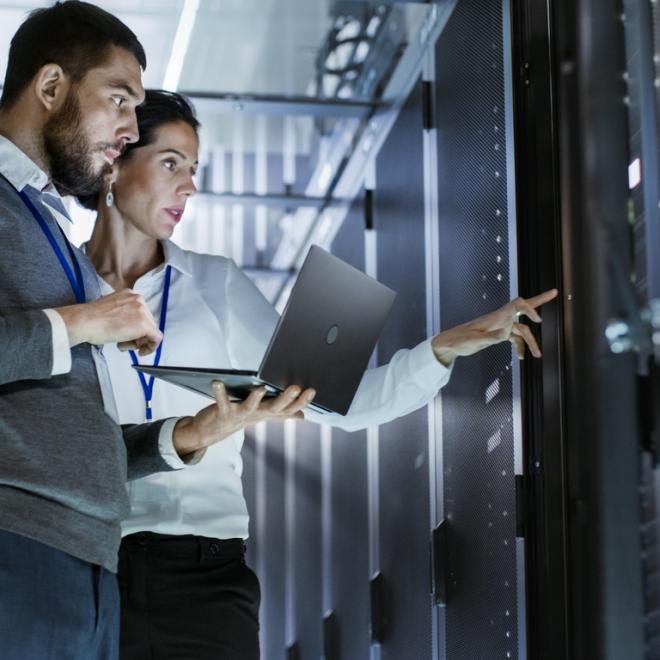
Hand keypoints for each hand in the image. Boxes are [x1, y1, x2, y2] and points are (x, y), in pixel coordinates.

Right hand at [55, 289, 162, 355]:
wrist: (84, 321)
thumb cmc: (91, 319)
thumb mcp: (111, 309)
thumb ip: (124, 314)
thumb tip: (131, 326)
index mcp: (130, 294)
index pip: (141, 314)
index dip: (135, 327)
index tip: (127, 335)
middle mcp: (139, 300)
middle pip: (147, 322)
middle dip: (137, 335)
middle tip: (124, 343)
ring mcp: (143, 311)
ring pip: (151, 331)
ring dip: (138, 341)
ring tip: (122, 344)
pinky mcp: (145, 325)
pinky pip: (156, 338)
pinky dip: (150, 347)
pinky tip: (140, 352)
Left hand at [172, 382, 316, 456]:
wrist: (212, 431)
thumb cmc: (239, 417)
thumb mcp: (262, 414)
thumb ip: (282, 413)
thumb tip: (302, 415)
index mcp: (267, 413)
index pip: (289, 408)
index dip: (301, 401)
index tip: (312, 390)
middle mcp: (256, 415)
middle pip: (274, 408)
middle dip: (286, 399)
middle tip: (296, 388)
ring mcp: (240, 415)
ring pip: (250, 407)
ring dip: (255, 399)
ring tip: (261, 388)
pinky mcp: (222, 412)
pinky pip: (221, 402)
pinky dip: (219, 392)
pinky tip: (217, 381)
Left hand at [431, 289, 557, 365]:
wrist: (450, 344)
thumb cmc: (460, 340)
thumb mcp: (474, 341)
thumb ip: (490, 337)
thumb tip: (504, 335)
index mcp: (496, 317)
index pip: (517, 305)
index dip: (529, 308)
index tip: (538, 320)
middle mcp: (500, 319)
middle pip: (523, 308)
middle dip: (540, 301)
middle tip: (555, 292)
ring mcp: (500, 326)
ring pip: (522, 330)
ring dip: (531, 342)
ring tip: (538, 356)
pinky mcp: (498, 334)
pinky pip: (515, 338)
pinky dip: (520, 347)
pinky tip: (521, 357)